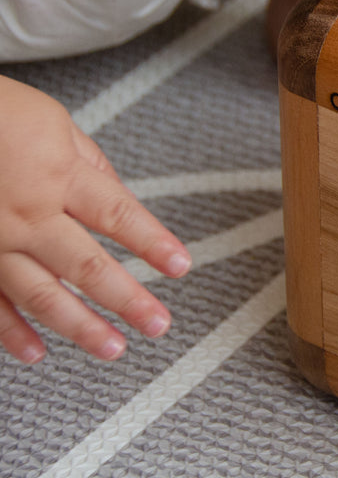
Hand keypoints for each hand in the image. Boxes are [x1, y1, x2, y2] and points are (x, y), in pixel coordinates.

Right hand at [0, 77, 190, 363]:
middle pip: (88, 266)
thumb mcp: (56, 125)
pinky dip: (11, 332)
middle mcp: (28, 215)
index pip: (119, 217)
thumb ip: (89, 166)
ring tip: (113, 349)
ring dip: (80, 327)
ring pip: (42, 294)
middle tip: (157, 324)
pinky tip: (36, 352)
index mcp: (60, 177)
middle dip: (127, 299)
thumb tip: (118, 196)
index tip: (179, 267)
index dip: (153, 244)